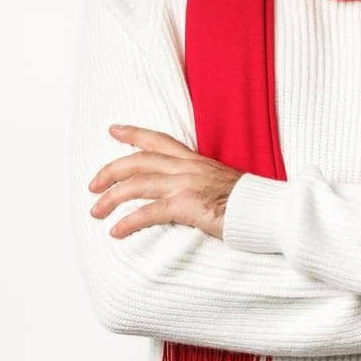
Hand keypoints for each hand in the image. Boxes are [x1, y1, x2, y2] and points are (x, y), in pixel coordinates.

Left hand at [87, 124, 243, 239]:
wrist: (268, 210)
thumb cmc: (248, 202)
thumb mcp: (220, 183)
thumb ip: (200, 182)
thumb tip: (187, 192)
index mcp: (195, 160)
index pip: (159, 140)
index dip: (134, 134)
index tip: (113, 130)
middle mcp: (187, 167)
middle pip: (138, 161)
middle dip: (110, 171)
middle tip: (92, 184)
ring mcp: (186, 184)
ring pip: (137, 185)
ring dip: (111, 198)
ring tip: (95, 212)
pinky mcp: (187, 205)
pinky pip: (149, 211)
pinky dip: (129, 221)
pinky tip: (116, 231)